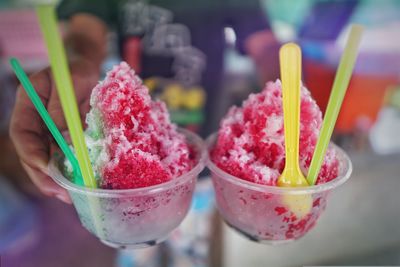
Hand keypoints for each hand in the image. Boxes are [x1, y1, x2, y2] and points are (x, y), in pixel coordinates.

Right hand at [10, 58, 99, 203]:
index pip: (22, 132)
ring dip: (55, 179)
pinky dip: (66, 171)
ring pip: (44, 159)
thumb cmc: (79, 67)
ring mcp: (46, 129)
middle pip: (31, 152)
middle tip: (61, 193)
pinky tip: (75, 185)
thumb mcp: (75, 79)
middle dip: (44, 175)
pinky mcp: (61, 136)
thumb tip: (66, 139)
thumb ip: (66, 106)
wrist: (86, 65)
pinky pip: (59, 156)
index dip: (32, 153)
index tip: (47, 168)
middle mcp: (34, 119)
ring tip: (69, 196)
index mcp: (28, 102)